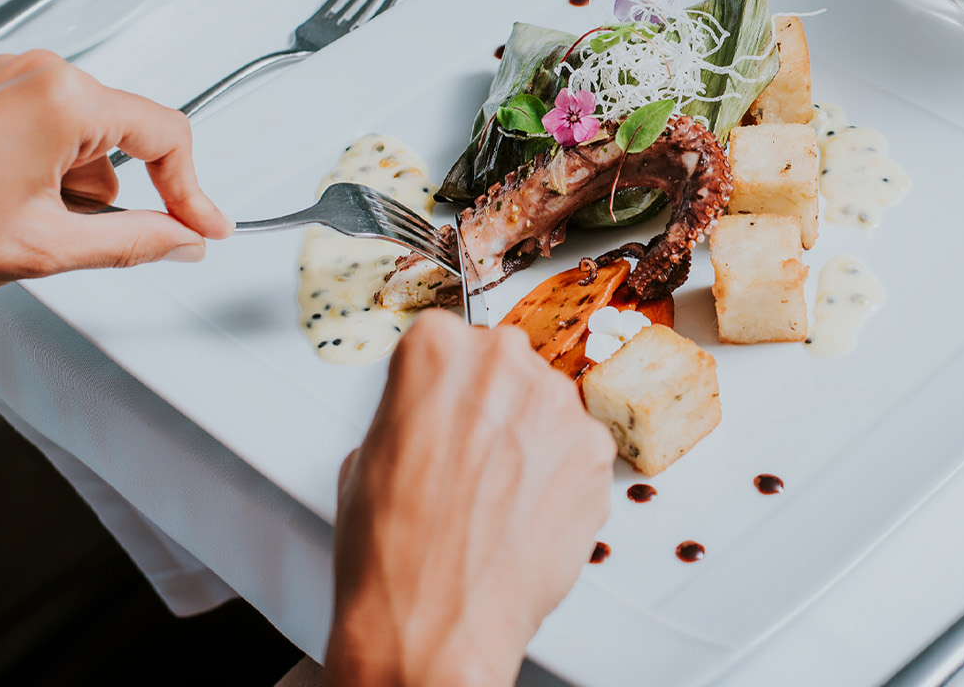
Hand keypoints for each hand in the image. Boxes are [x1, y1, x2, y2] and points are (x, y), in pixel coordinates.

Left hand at [0, 50, 230, 300]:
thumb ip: (130, 243)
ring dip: (69, 190)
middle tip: (72, 243)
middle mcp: (39, 74)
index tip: (204, 226)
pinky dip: (39, 174)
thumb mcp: (42, 248)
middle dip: (110, 198)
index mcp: (64, 98)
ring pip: (80, 141)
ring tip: (14, 227)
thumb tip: (179, 240)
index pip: (168, 137)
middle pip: (123, 138)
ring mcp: (6, 79)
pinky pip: (43, 131)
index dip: (193, 191)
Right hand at [326, 315, 615, 686]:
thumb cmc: (390, 552)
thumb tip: (434, 417)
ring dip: (531, 439)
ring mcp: (558, 404)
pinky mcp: (596, 451)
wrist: (436, 624)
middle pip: (505, 366)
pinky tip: (527, 515)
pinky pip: (579, 449)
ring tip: (498, 498)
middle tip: (471, 460)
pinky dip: (561, 477)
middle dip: (493, 405)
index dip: (444, 385)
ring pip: (546, 406)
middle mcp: (504, 361)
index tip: (442, 409)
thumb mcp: (366, 456)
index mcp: (436, 348)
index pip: (450, 340)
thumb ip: (411, 411)